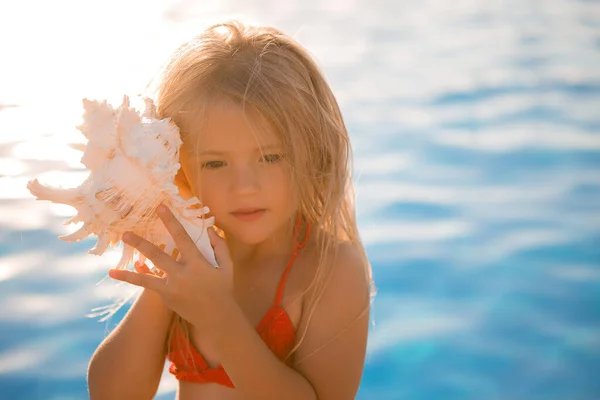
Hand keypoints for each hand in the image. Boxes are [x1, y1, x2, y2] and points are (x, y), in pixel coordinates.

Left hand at [108, 204, 234, 330]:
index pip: (182, 238)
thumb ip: (219, 246)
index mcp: (197, 264)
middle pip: (157, 256)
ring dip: (128, 273)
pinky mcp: (166, 297)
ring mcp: (171, 288)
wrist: (216, 317)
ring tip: (111, 268)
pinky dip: (136, 278)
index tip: (160, 207)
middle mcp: (182, 275)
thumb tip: (210, 230)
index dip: (171, 221)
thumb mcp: (226, 266)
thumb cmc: (223, 288)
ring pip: (146, 278)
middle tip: (125, 233)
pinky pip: (150, 285)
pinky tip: (118, 274)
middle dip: (140, 244)